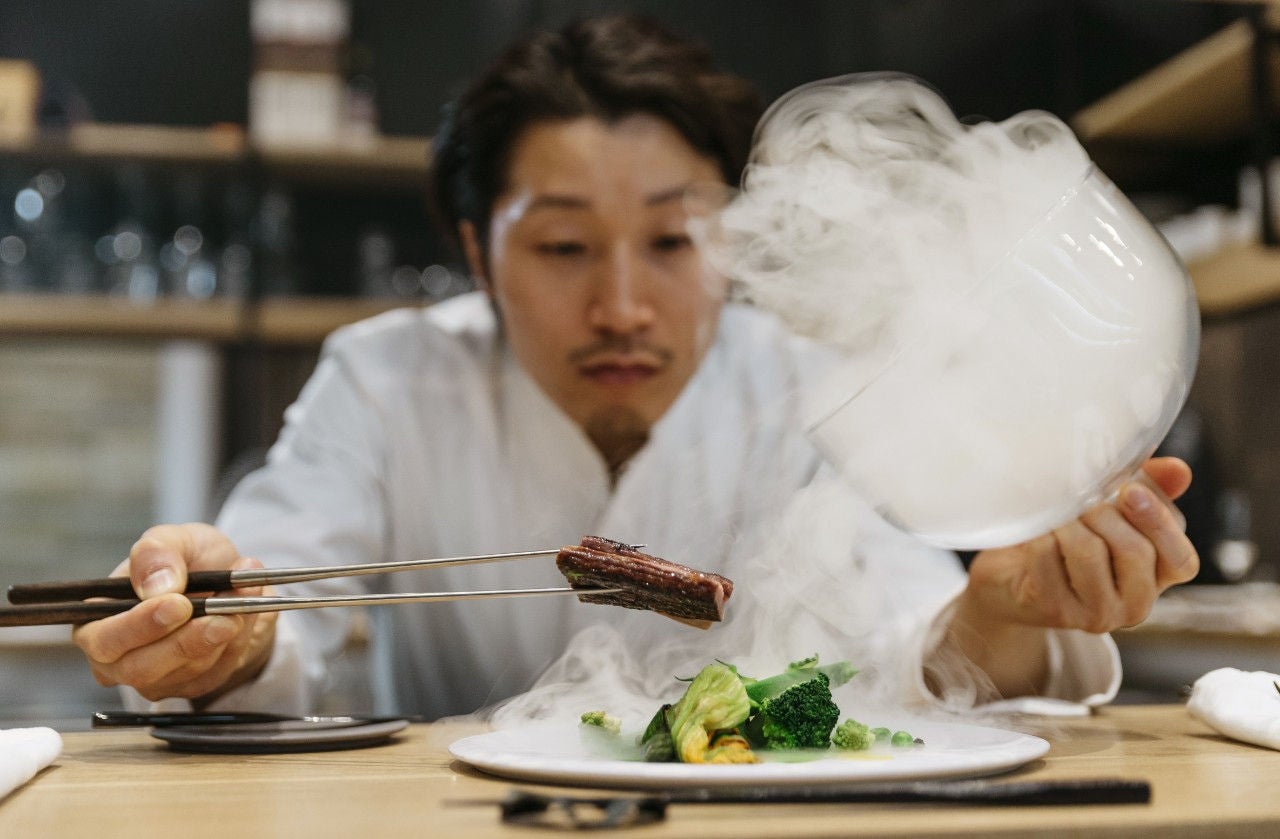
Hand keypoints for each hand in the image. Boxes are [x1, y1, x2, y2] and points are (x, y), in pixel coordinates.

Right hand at [72, 523, 276, 702]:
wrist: (229, 582)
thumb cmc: (188, 561)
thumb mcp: (174, 539)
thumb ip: (158, 552)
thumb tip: (155, 587)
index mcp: (97, 621)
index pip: (102, 639)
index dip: (138, 626)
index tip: (178, 604)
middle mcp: (119, 659)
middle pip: (141, 669)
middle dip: (186, 641)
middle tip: (222, 617)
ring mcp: (156, 678)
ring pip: (186, 672)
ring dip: (221, 635)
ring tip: (243, 597)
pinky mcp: (191, 686)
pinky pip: (216, 672)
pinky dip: (238, 641)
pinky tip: (247, 613)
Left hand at [940, 457, 1198, 697]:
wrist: (1012, 580)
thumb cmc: (1068, 543)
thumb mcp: (1112, 514)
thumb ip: (1148, 491)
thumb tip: (1178, 471)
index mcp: (1158, 580)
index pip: (1181, 561)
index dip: (1160, 523)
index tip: (1131, 490)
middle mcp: (1134, 605)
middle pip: (1134, 551)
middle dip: (1103, 512)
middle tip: (1080, 495)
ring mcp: (1095, 615)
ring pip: (1089, 552)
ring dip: (1068, 520)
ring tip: (1055, 511)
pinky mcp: (1054, 611)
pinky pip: (1047, 557)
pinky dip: (1039, 533)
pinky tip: (1034, 529)